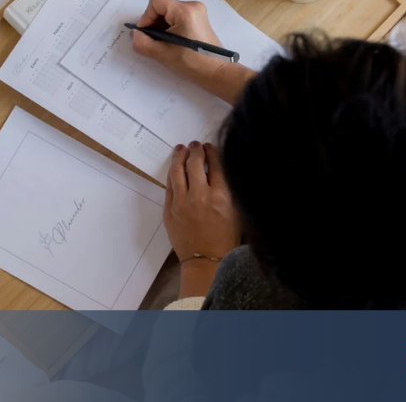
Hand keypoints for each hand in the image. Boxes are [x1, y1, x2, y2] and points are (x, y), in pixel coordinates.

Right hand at [130, 0, 257, 104]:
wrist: (215, 72)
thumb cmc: (191, 63)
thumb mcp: (162, 54)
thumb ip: (142, 43)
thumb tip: (136, 34)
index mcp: (185, 11)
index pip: (156, 1)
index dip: (147, 17)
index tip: (146, 33)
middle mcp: (193, 6)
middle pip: (163, 6)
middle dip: (154, 23)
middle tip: (154, 41)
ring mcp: (198, 11)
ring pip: (169, 12)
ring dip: (162, 26)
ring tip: (164, 43)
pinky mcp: (199, 18)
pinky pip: (178, 17)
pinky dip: (171, 27)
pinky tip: (173, 42)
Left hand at [164, 141, 238, 297]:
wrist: (206, 261)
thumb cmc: (225, 239)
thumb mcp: (236, 212)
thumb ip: (229, 190)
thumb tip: (219, 169)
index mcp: (221, 197)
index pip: (216, 165)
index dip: (212, 152)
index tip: (210, 147)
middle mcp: (200, 196)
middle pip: (195, 163)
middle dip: (196, 150)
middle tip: (196, 145)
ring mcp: (181, 203)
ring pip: (177, 171)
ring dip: (179, 156)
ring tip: (181, 149)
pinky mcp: (169, 210)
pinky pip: (169, 186)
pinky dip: (173, 174)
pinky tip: (175, 168)